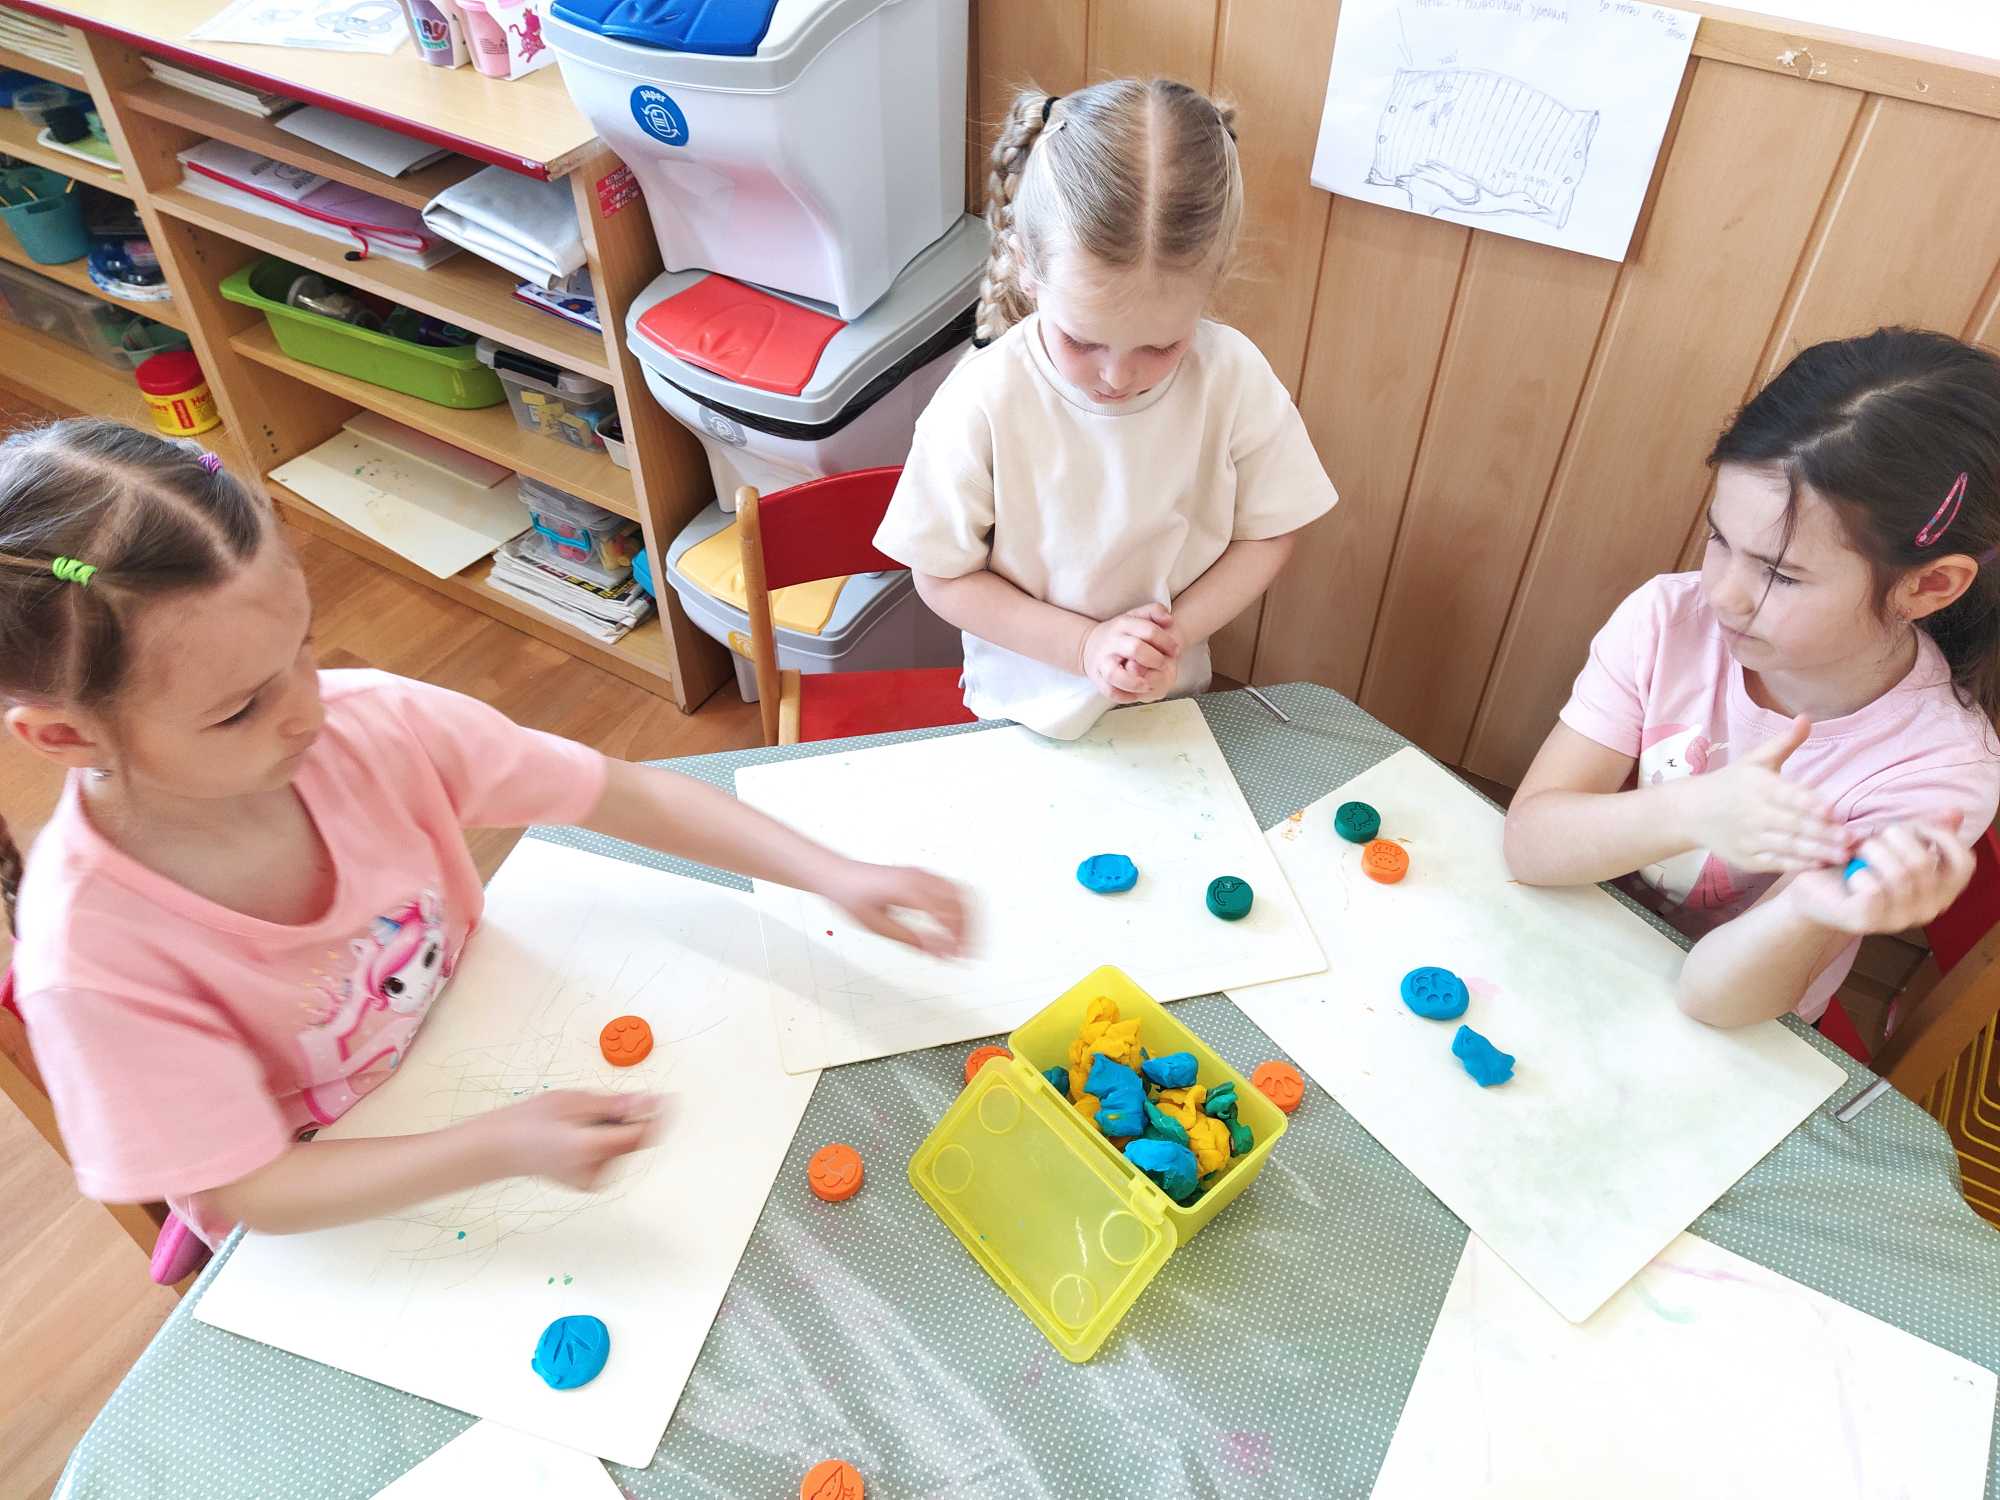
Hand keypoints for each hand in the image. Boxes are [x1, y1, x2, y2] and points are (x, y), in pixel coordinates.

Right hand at [482, 1089, 660, 1191]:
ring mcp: (591, 1181)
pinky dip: (606, 1141)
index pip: (641, 1134)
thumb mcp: (573, 1100)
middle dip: (631, 1119)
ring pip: (624, 1147)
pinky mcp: (589, 1183)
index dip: (658, 1115)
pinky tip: (580, 1136)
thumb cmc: (531, 1119)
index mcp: (589, 1148)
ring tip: (580, 1122)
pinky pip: (612, 1156)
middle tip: (603, 1106)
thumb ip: (615, 1104)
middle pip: (635, 1141)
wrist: (500, 1147)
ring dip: (616, 1129)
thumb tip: (650, 1101)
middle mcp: (594, 1172)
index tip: (669, 1099)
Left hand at [827, 859, 969, 956]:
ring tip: (966, 942)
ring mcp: (922, 873)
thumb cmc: (852, 897)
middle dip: (969, 930)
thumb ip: (911, 939)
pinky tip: (955, 925)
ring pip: (960, 894)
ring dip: (967, 919)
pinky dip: (958, 908)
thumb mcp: (878, 926)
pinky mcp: (921, 875)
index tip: (960, 957)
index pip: (945, 915)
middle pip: (960, 903)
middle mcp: (920, 877)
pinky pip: (951, 889)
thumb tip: (938, 953)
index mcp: (909, 889)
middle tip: (969, 953)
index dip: (957, 938)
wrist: (838, 875)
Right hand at [1078, 604, 1180, 702]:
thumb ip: (1154, 611)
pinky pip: (1109, 691)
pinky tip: (1137, 695)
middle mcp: (1111, 643)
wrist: (1089, 645)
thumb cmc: (1122, 633)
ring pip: (1115, 674)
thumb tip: (1169, 620)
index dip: (1166, 641)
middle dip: (1155, 659)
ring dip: (1135, 682)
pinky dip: (1124, 695)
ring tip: (1148, 685)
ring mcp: (1102, 662)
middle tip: (1164, 664)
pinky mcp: (1097, 679)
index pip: (1148, 630)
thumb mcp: (1136, 616)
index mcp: (1122, 625)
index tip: (1176, 650)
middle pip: (1135, 649)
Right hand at [1682, 714, 1848, 871]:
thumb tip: (1806, 718)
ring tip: (1842, 855)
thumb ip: (1784, 742)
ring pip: (1786, 846)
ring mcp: (1749, 838)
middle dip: (1821, 833)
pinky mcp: (1747, 858)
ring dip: (1816, 852)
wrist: (1692, 812)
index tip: (1831, 810)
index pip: (1786, 795)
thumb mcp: (1755, 760)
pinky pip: (1775, 862)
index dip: (1808, 803)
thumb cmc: (1732, 783)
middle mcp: (1753, 813)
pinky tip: (1818, 864)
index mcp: (1758, 786)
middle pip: (1792, 825)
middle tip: (1849, 838)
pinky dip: (1796, 865)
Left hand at [1783, 815, 1972, 935]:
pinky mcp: (1868, 922)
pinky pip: (1873, 888)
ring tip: (1857, 851)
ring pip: (1900, 873)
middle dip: (1894, 838)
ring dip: (1872, 851)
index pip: (1963, 863)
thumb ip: (1926, 830)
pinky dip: (1858, 872)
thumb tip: (1955, 812)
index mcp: (1941, 890)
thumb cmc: (1858, 861)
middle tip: (1872, 839)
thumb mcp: (1893, 842)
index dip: (1941, 837)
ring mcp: (1899, 919)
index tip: (1913, 827)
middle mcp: (1927, 909)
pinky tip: (1851, 875)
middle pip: (1923, 862)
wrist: (1813, 887)